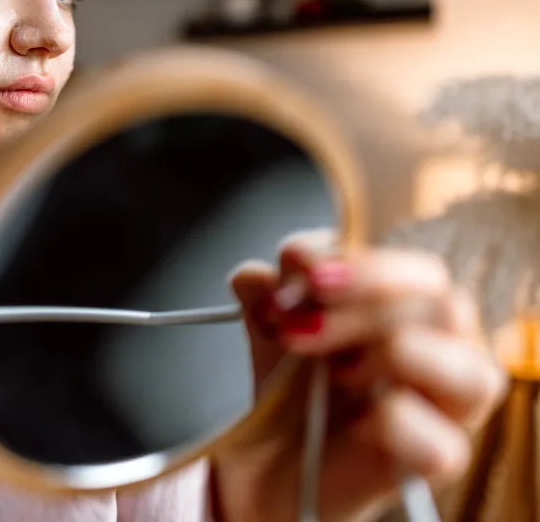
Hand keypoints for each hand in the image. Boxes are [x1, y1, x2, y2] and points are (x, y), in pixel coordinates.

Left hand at [218, 235, 507, 521]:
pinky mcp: (443, 460)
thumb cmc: (295, 385)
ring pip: (466, 368)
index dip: (360, 263)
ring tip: (332, 374)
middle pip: (446, 306)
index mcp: (419, 306)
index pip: (421, 270)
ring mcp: (456, 408)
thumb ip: (265, 290)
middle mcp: (451, 350)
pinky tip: (355, 424)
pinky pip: (439, 442)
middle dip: (362, 306)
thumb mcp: (272, 324)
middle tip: (297, 325)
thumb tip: (256, 276)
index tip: (300, 274)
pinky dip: (389, 425)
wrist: (276, 459)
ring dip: (385, 358)